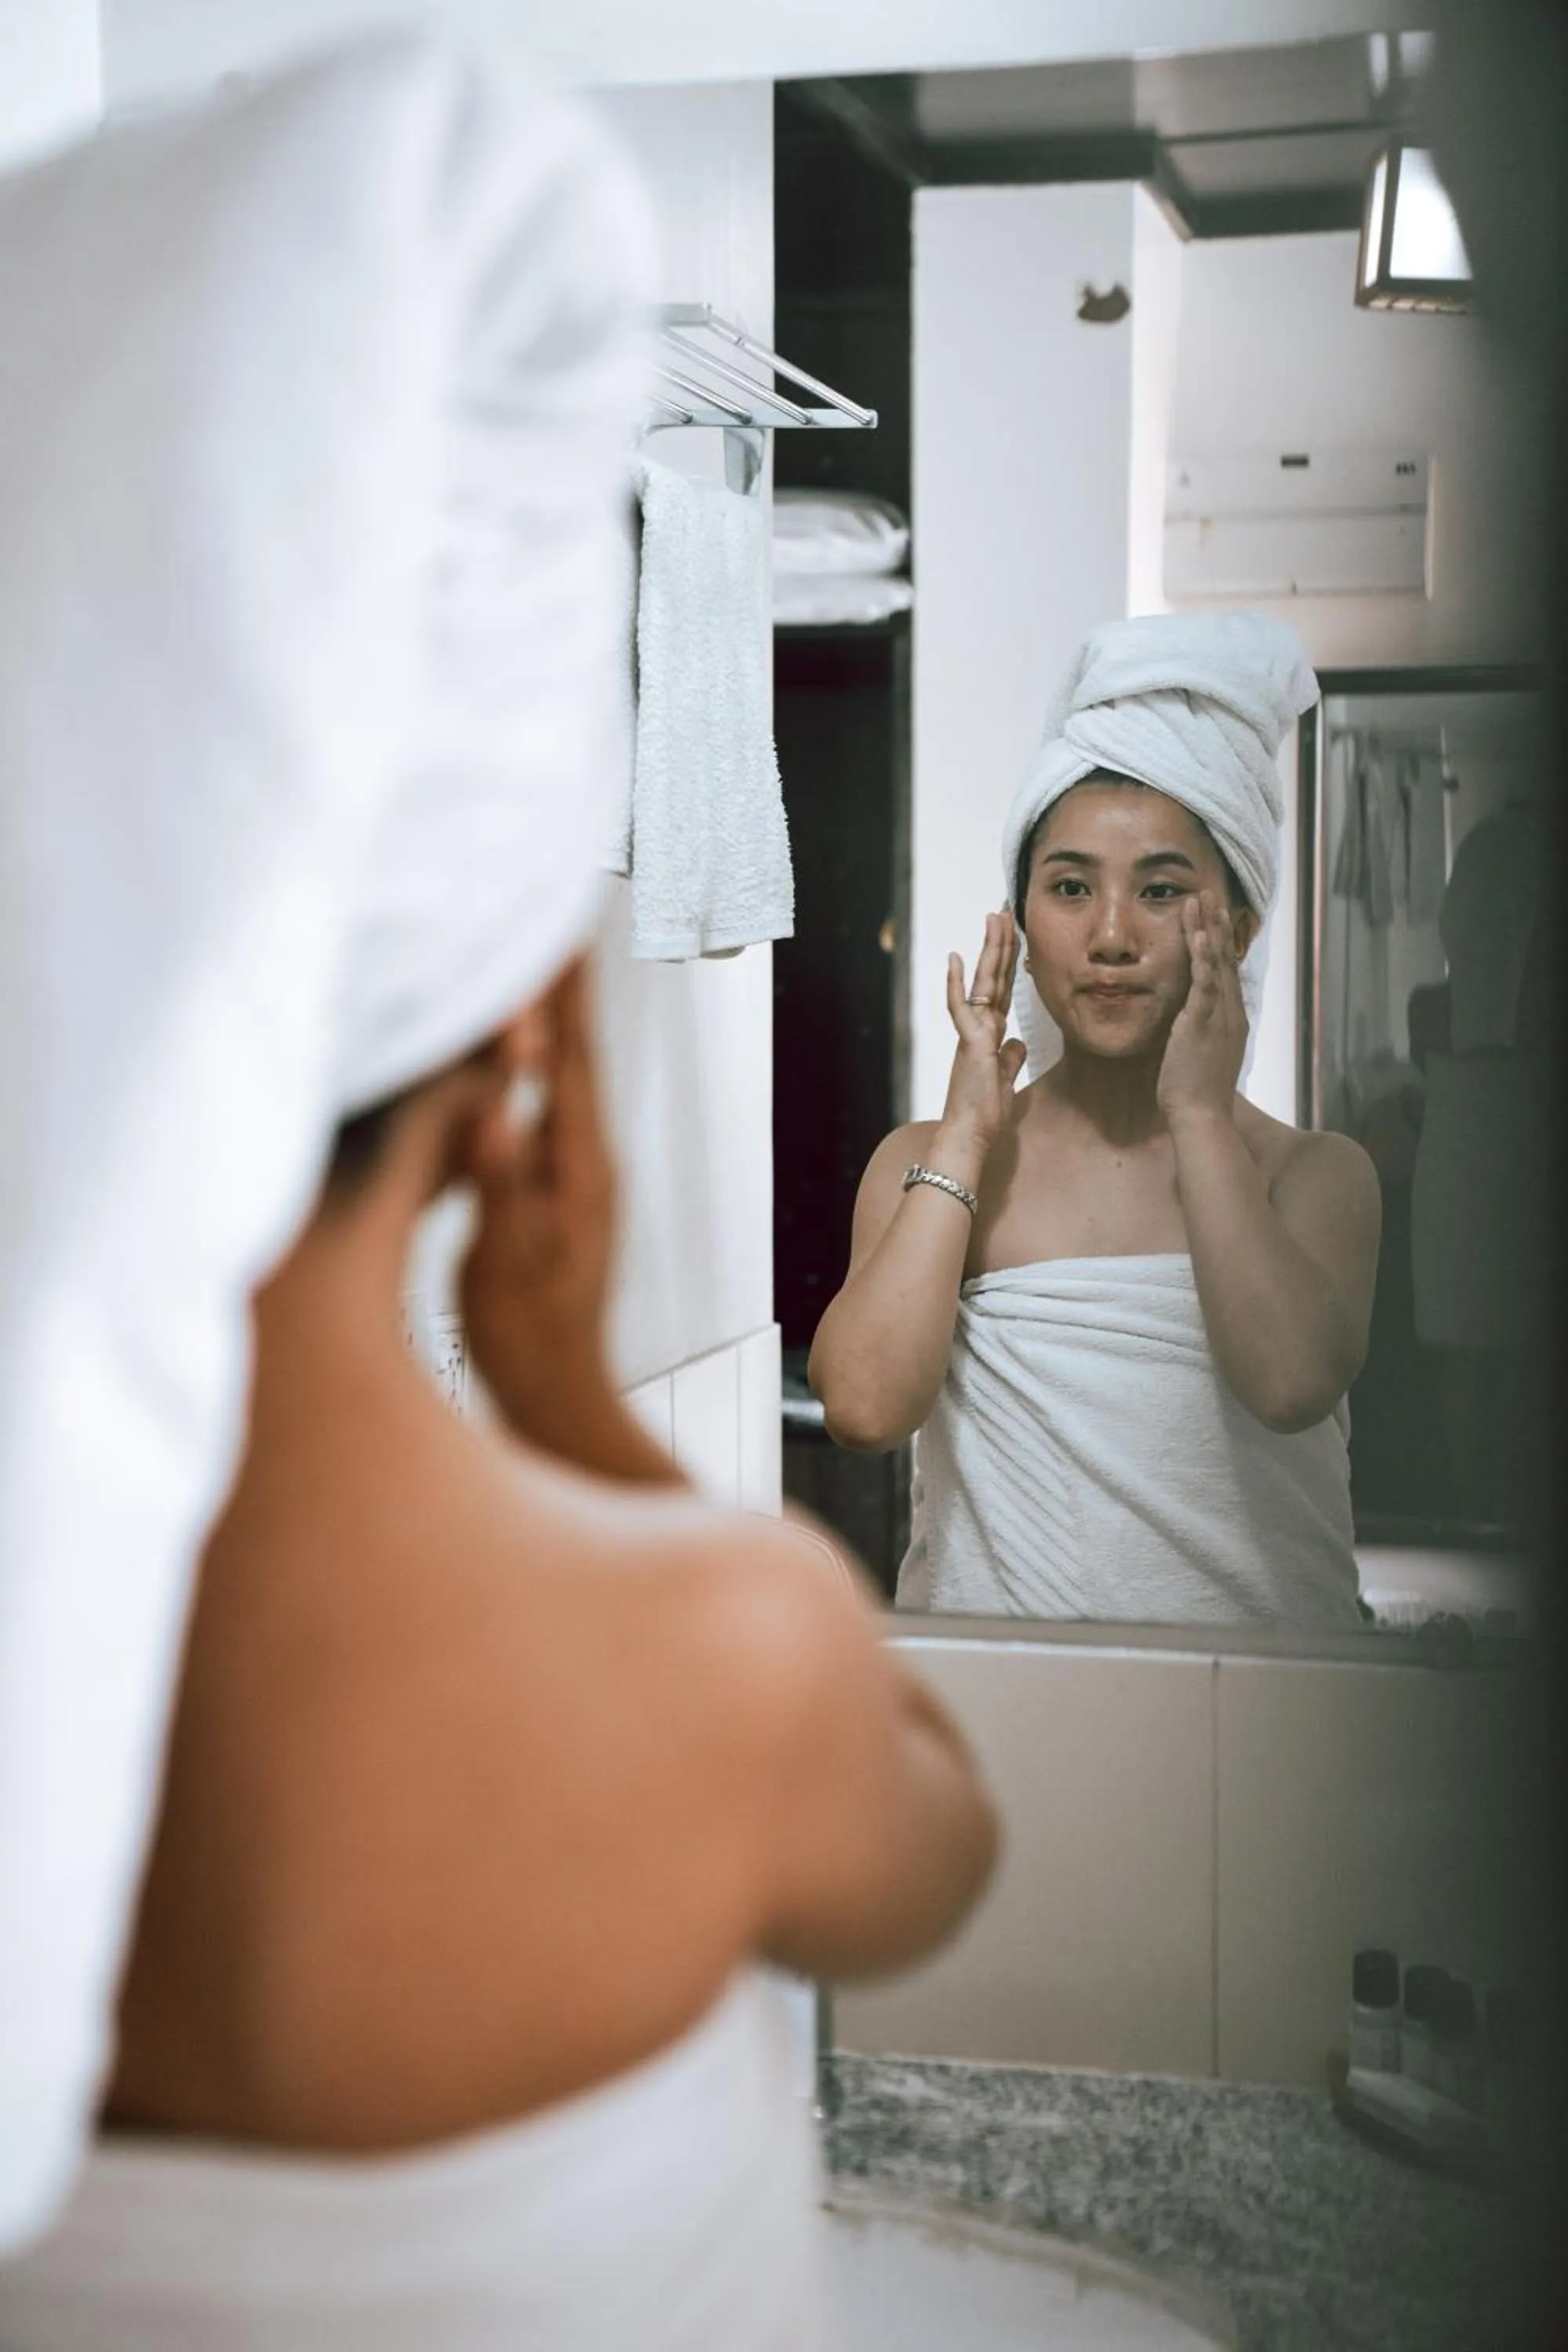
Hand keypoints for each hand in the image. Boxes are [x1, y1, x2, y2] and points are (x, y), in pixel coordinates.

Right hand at [457, 955, 617, 1420]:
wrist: (559, 1394)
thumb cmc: (528, 1337)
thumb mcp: (504, 1262)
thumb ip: (501, 1185)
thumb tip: (499, 1114)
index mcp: (577, 1167)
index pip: (566, 1057)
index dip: (559, 991)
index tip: (557, 927)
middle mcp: (587, 1161)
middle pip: (572, 1053)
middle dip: (562, 986)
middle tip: (554, 919)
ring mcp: (577, 1176)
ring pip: (562, 1077)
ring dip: (550, 1020)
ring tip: (539, 967)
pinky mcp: (559, 1192)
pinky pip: (547, 1106)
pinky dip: (533, 1065)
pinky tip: (517, 1058)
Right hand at [940, 909, 1028, 1149]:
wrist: (971, 1136)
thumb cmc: (984, 1114)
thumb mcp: (1005, 1079)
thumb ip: (1010, 1058)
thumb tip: (1016, 1043)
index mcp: (990, 1035)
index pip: (1000, 990)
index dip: (1008, 963)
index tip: (1013, 937)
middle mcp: (980, 1028)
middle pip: (992, 978)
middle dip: (999, 944)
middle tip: (1002, 912)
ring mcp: (973, 1033)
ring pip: (981, 983)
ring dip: (988, 950)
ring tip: (992, 919)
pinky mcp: (970, 1043)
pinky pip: (960, 1007)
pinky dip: (956, 983)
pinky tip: (956, 958)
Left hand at [1157, 890, 1247, 1123]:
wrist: (1202, 1118)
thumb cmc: (1197, 1095)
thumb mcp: (1200, 1056)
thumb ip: (1198, 1035)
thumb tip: (1187, 1026)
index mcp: (1230, 1021)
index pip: (1226, 973)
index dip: (1220, 943)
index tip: (1214, 917)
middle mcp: (1231, 1014)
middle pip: (1225, 959)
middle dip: (1216, 925)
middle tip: (1210, 894)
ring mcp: (1220, 1017)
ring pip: (1216, 963)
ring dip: (1208, 928)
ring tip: (1200, 899)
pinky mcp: (1204, 1023)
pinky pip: (1205, 982)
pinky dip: (1202, 956)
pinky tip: (1197, 932)